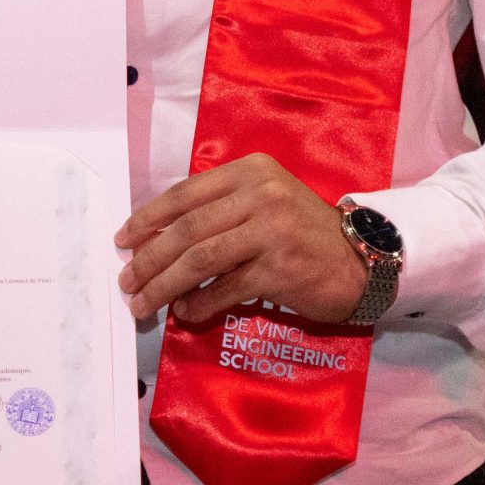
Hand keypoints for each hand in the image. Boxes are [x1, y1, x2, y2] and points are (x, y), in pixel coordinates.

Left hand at [113, 152, 366, 326]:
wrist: (360, 259)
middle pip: (188, 229)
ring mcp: (272, 232)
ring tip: (143, 303)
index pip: (186, 193)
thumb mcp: (263, 202)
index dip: (149, 217)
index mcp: (251, 172)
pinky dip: (199, 304)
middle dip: (150, 259)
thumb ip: (219, 211)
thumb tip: (156, 240)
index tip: (124, 239)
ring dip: (165, 285)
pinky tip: (186, 312)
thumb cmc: (302, 231)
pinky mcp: (280, 269)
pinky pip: (226, 289)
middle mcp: (261, 195)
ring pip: (200, 260)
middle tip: (127, 281)